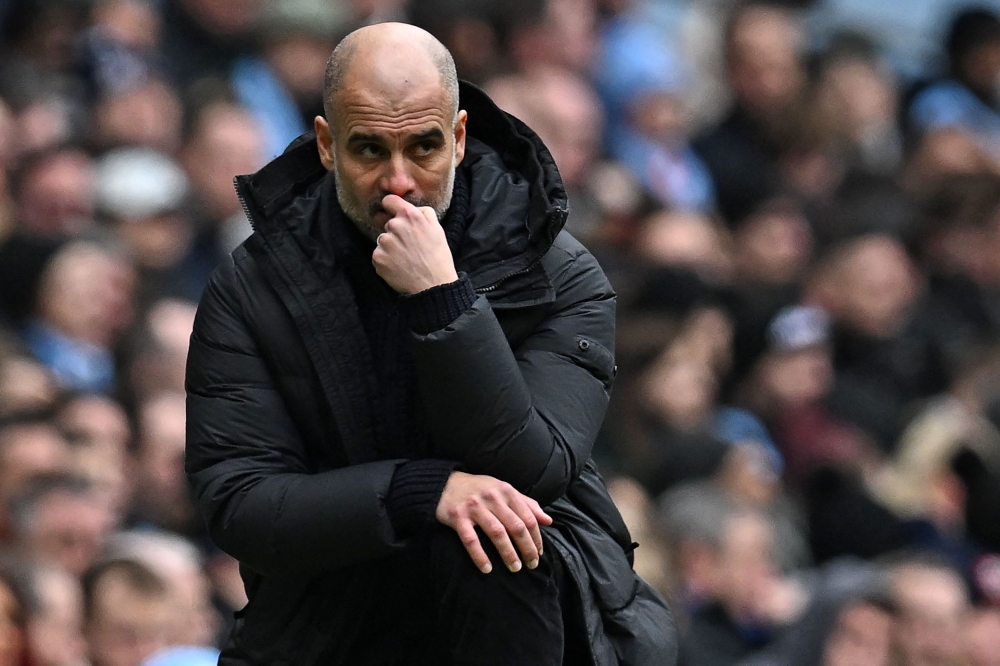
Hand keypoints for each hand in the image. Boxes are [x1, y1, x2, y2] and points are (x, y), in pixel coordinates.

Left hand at [372, 195, 458, 293]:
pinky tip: (399, 266)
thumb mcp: (437, 228)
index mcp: (410, 216)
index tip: (394, 213)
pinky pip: (378, 254)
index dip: (392, 206)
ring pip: (383, 240)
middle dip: (396, 232)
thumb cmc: (438, 257)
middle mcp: (394, 226)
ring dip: (391, 247)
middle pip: (388, 224)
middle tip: (410, 246)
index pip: (389, 200)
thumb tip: (410, 208)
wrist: (433, 285)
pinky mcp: (377, 258)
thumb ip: (423, 212)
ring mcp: (384, 242)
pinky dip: (386, 260)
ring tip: (405, 258)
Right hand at [435, 471, 552, 573]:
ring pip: (497, 533)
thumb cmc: (478, 489)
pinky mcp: (458, 517)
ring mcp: (474, 507)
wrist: (443, 484)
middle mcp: (492, 497)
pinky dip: (480, 556)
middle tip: (532, 565)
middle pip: (516, 526)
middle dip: (527, 548)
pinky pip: (471, 540)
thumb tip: (548, 520)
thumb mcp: (503, 490)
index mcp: (506, 491)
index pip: (528, 517)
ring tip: (515, 568)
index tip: (539, 554)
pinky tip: (487, 569)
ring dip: (508, 553)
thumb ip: (526, 504)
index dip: (536, 538)